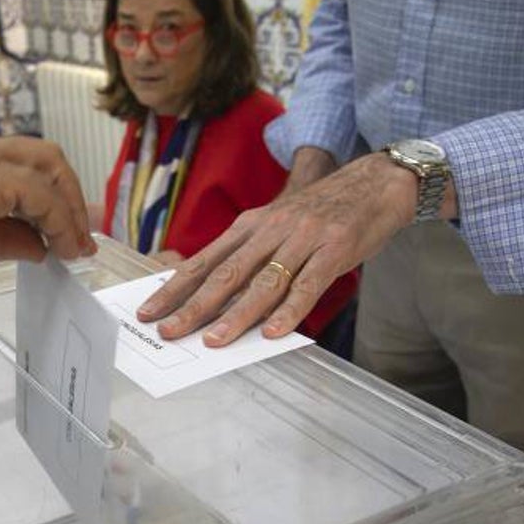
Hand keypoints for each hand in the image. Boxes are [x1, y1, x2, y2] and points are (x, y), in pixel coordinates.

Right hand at [0, 121, 96, 291]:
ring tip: (77, 249)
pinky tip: (63, 249)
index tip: (62, 234)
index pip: (14, 167)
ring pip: (48, 167)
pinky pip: (40, 193)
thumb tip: (37, 246)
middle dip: (70, 196)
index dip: (46, 200)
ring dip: (71, 209)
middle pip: (41, 156)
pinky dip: (60, 220)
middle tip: (82, 237)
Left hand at [136, 152, 423, 346]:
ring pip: (263, 283)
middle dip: (193, 306)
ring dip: (236, 315)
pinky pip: (308, 286)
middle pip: (225, 274)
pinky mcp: (334, 250)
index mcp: (250, 226)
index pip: (204, 262)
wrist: (375, 182)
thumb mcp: (275, 225)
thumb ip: (247, 255)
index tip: (148, 311)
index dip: (174, 288)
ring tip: (214, 341)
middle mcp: (270, 230)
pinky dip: (289, 311)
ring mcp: (302, 239)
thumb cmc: (320, 212)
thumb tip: (214, 295)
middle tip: (169, 332)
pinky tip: (273, 332)